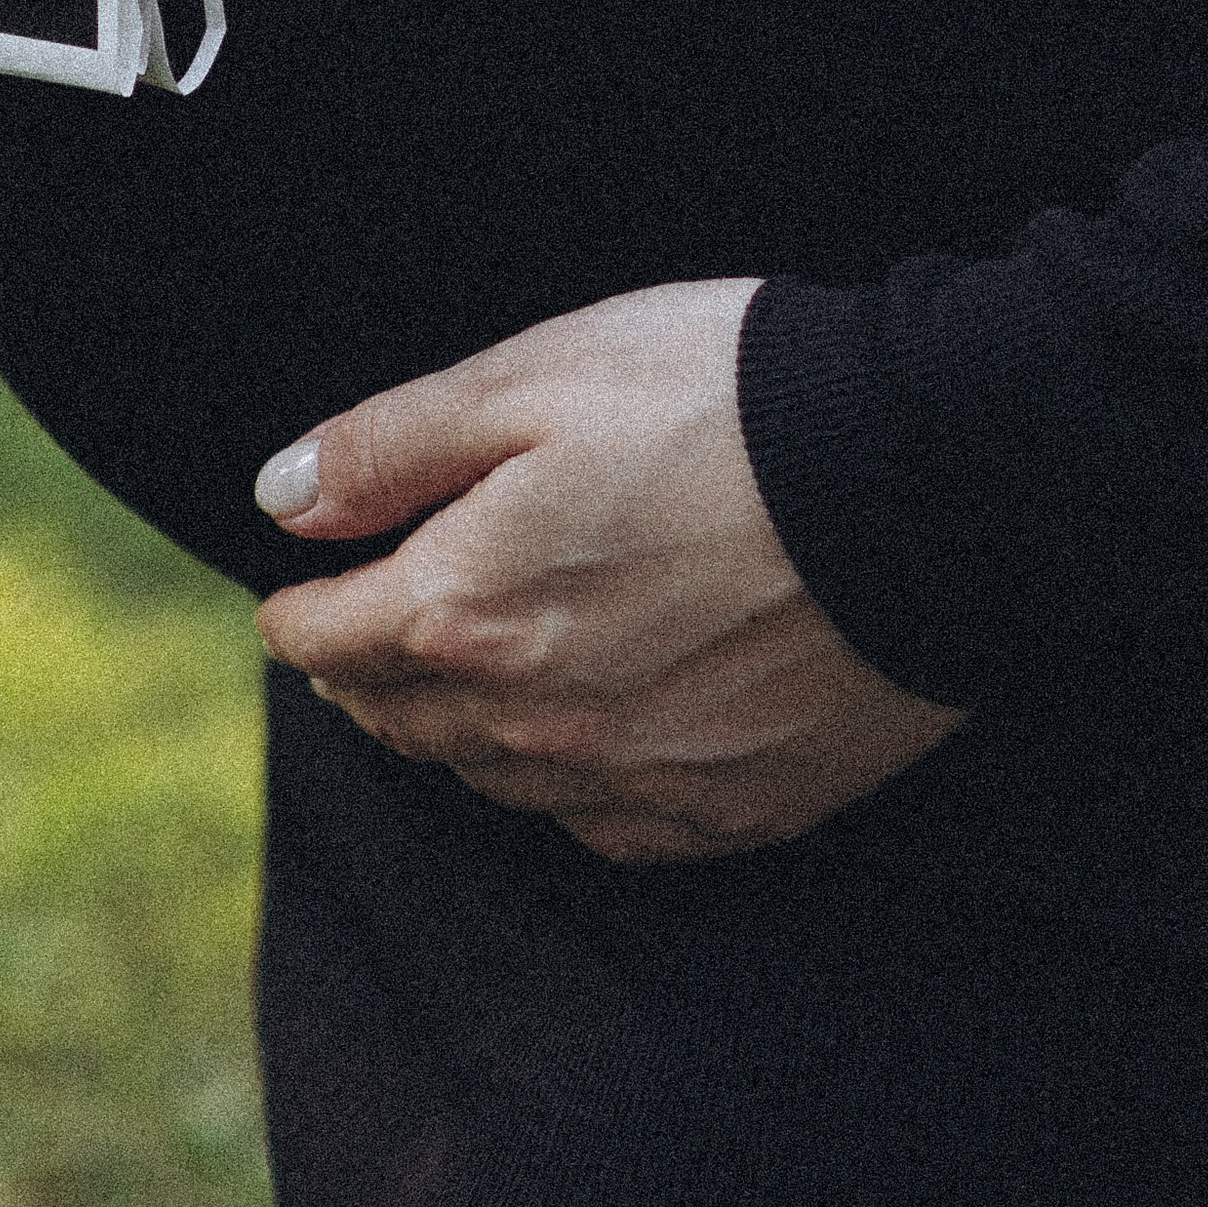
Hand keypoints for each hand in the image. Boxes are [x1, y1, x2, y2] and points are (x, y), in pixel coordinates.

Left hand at [255, 280, 963, 864]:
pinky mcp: (732, 811)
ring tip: (463, 674)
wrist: (928, 478)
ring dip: (458, 729)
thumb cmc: (722, 399)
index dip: (300, 604)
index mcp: (466, 612)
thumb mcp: (530, 378)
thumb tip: (279, 499)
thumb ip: (390, 446)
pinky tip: (579, 738)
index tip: (300, 585)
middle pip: (399, 723)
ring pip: (493, 782)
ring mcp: (636, 781)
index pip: (324, 640)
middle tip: (363, 631)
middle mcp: (536, 724)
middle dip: (367, 671)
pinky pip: (606, 828)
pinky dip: (570, 786)